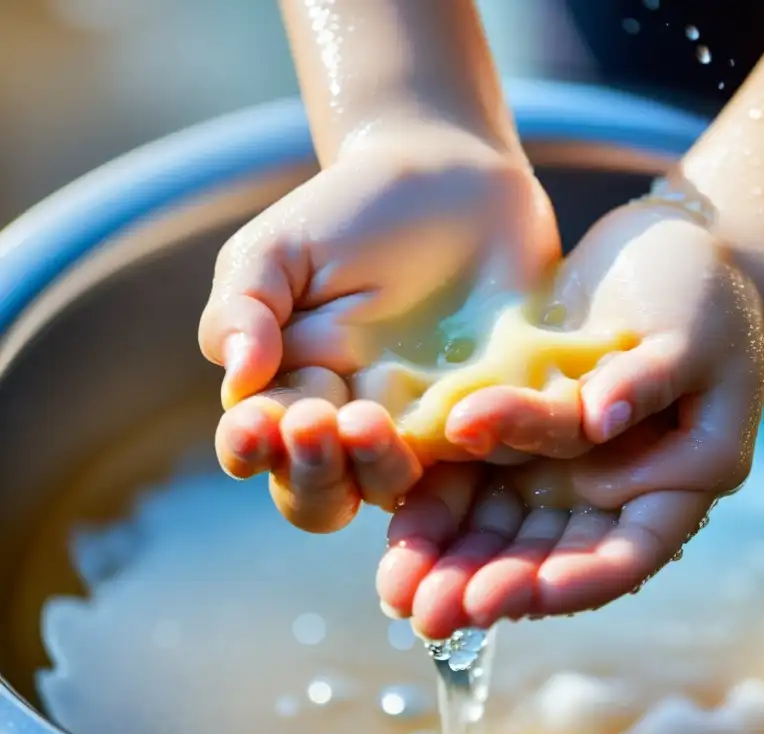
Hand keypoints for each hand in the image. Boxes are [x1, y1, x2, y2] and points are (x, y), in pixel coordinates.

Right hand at [197, 122, 559, 531]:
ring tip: (366, 421)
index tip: (257, 421)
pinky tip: (459, 422)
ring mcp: (425, 426)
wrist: (455, 176)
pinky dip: (466, 451)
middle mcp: (356, 424)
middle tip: (314, 423)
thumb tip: (239, 378)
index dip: (253, 448)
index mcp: (295, 393)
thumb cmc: (353, 211)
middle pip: (323, 493)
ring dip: (374, 468)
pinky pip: (482, 455)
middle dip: (311, 472)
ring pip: (395, 487)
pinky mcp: (491, 414)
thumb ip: (243, 309)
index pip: (263, 448)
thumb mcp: (278, 249)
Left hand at [376, 201, 763, 637]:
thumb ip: (647, 381)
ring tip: (397, 589)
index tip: (515, 597)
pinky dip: (441, 498)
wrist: (659, 246)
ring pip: (506, 526)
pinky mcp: (523, 428)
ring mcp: (565, 460)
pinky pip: (479, 471)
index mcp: (678, 481)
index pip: (626, 553)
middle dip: (491, 586)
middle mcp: (615, 485)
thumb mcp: (693, 333)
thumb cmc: (702, 288)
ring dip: (453, 558)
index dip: (573, 581)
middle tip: (431, 613)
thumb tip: (599, 421)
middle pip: (553, 554)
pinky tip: (396, 521)